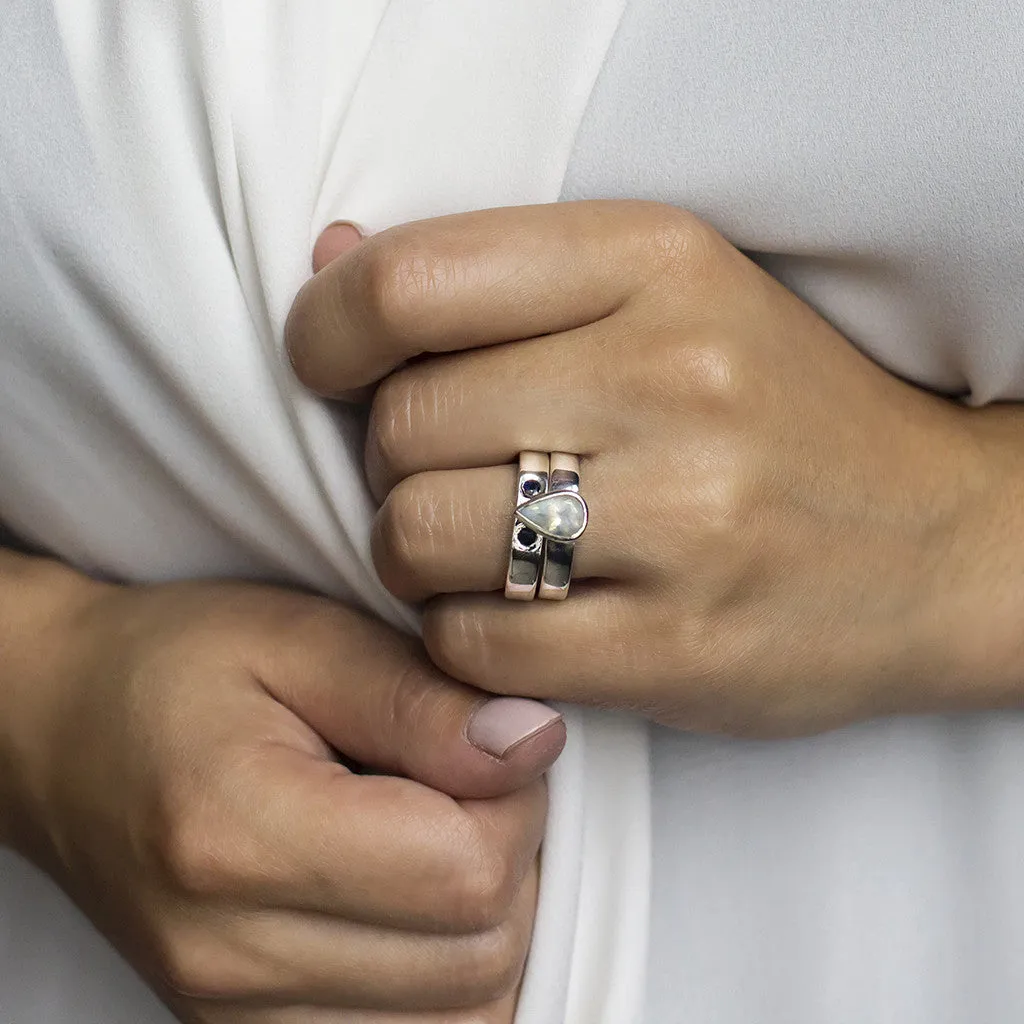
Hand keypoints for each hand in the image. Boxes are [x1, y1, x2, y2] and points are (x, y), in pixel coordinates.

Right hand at [4, 564, 563, 1021]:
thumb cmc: (177, 667)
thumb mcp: (302, 638)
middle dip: (511, 857)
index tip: (484, 739)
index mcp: (238, 838)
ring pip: (465, 1014)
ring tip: (431, 827)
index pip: (467, 871)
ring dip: (486, 917)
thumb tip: (533, 744)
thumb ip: (420, 698)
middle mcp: (230, 955)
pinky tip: (413, 890)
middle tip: (462, 778)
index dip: (514, 800)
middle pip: (479, 955)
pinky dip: (448, 969)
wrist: (63, 729)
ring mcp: (233, 1013)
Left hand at [286, 200, 1010, 737]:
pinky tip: (514, 612)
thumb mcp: (661, 294)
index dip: (328, 332)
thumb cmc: (776, 411)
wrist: (936, 542)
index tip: (332, 366)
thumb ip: (494, 279)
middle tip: (446, 473)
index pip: (411, 283)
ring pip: (417, 537)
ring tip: (474, 548)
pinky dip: (458, 632)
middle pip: (403, 424)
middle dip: (388, 461)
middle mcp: (673, 379)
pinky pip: (471, 642)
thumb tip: (330, 259)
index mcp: (657, 263)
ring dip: (411, 552)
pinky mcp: (676, 647)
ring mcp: (682, 521)